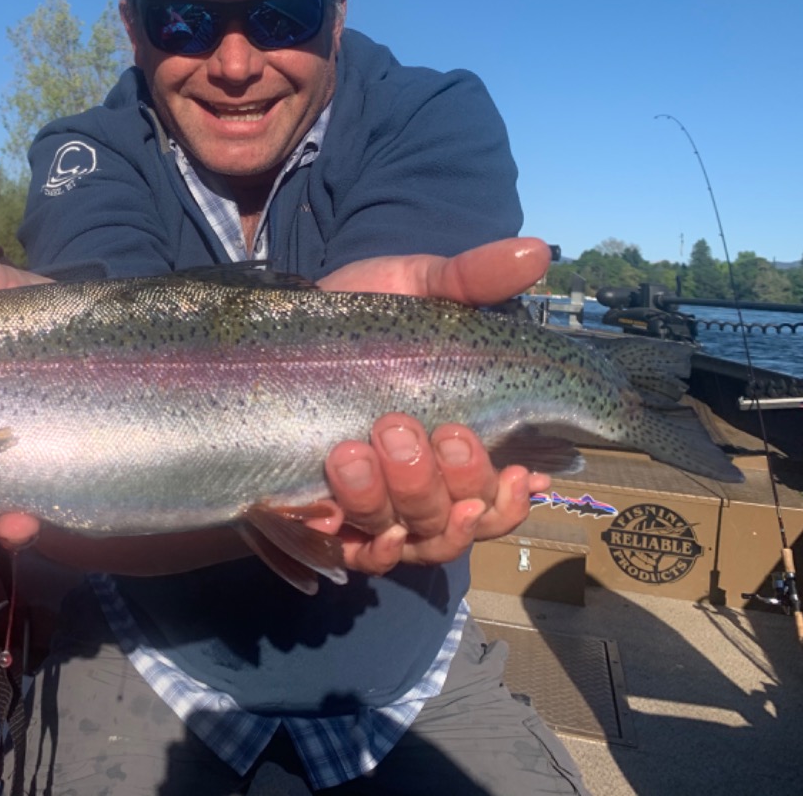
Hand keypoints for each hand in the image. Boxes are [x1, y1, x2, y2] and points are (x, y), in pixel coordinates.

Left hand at [312, 238, 554, 572]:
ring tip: (350, 453)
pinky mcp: (320, 517)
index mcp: (455, 445)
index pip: (500, 499)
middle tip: (400, 429)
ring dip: (384, 502)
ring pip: (400, 537)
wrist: (265, 333)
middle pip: (453, 522)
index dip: (510, 499)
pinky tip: (325, 510)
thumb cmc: (352, 315)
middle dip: (436, 483)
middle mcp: (421, 487)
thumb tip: (536, 251)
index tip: (515, 469)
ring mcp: (372, 508)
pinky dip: (340, 538)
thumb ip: (470, 277)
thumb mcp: (409, 287)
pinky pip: (342, 551)